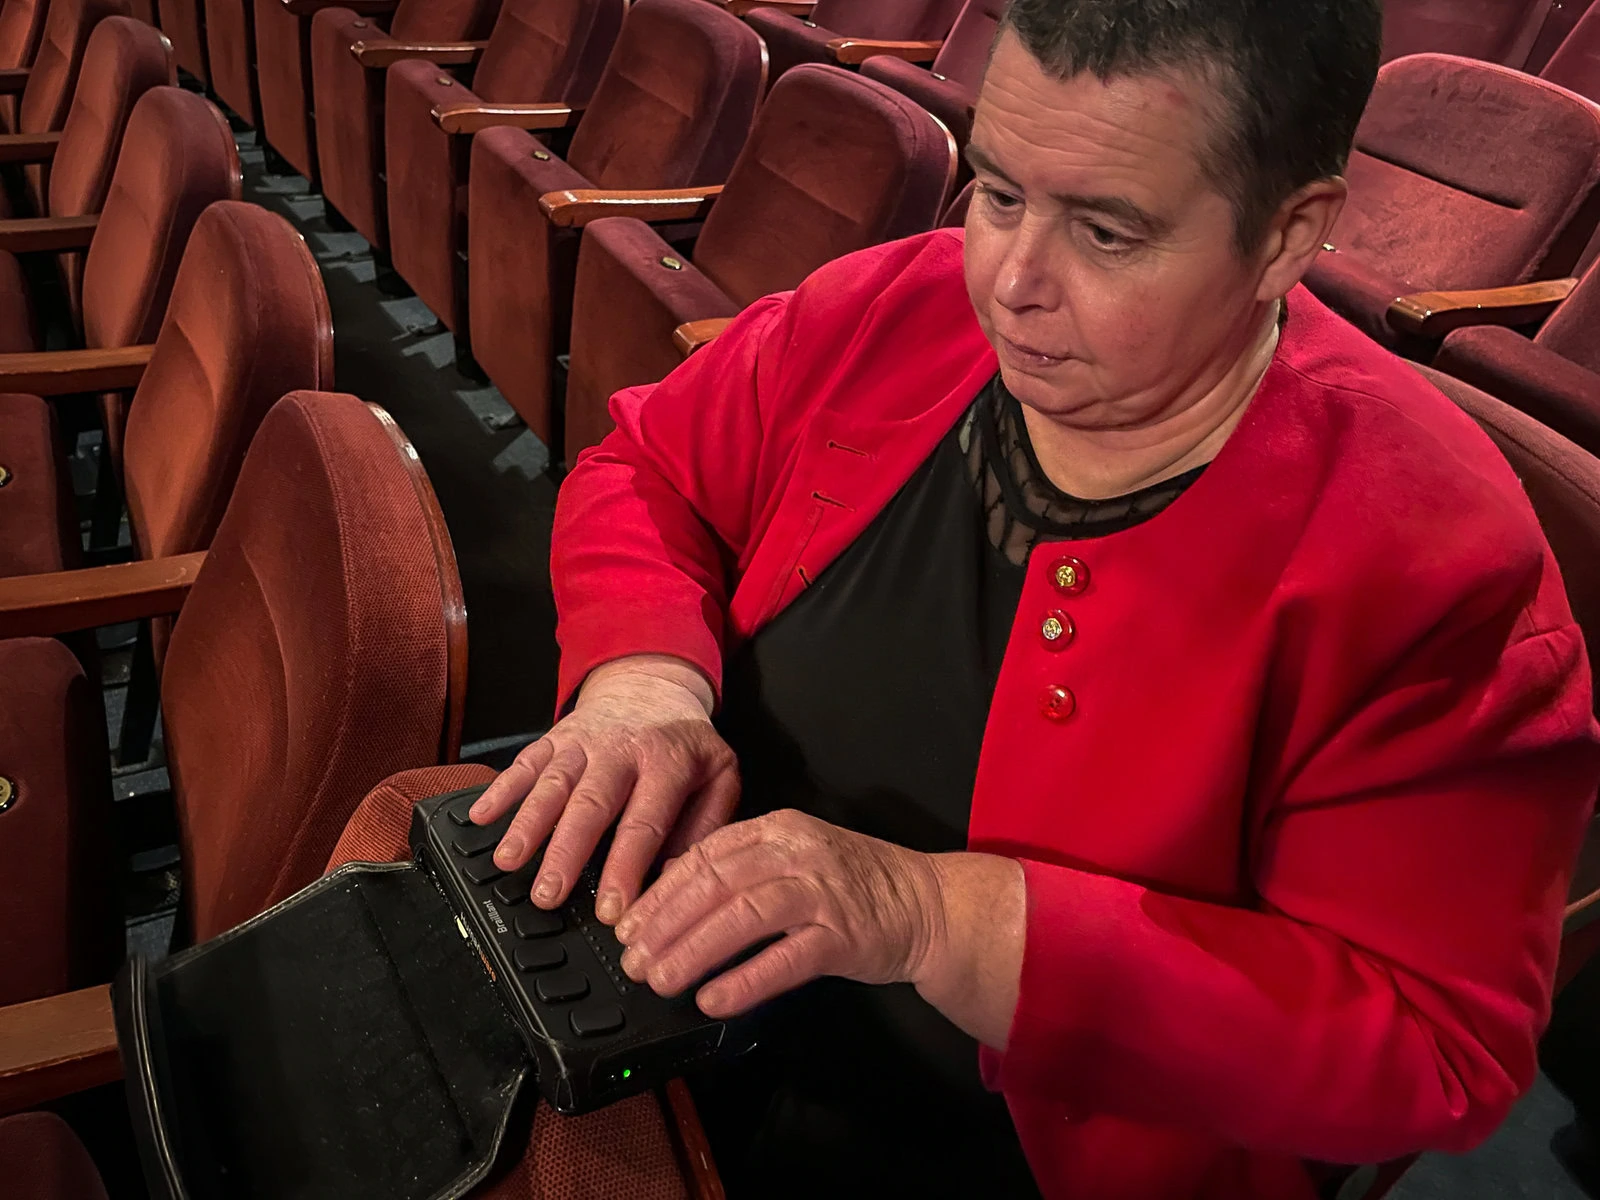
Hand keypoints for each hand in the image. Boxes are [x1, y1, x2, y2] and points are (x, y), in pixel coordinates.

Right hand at [468, 654, 739, 922]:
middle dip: (566, 852)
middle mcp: (622, 749)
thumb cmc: (686, 744)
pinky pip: (525, 762)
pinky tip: (481, 816)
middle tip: (548, 895)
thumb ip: (706, 824)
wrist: (653, 685)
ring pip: (553, 782)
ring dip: (528, 823)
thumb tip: (677, 876)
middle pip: (591, 804)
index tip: (611, 909)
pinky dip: (501, 788)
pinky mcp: (554, 737)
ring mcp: (584, 741)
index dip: (625, 868)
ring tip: (509, 860)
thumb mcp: (720, 776)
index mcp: (668, 762)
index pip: (645, 822)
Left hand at [612, 808, 946, 1017]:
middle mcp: (798, 854)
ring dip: (695, 950)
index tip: (628, 925)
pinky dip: (746, 979)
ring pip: (744, 915)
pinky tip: (716, 998)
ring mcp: (823, 893)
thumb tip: (670, 892)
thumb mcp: (793, 857)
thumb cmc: (854, 885)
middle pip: (716, 883)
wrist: (928, 903)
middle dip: (666, 924)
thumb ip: (739, 868)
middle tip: (635, 959)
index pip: (704, 855)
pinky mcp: (844, 935)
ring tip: (664, 979)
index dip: (660, 892)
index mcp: (778, 830)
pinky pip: (786, 958)